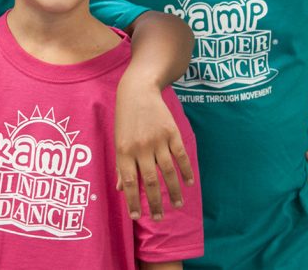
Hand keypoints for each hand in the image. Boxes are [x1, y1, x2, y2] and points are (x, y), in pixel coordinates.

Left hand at [114, 79, 193, 219]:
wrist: (138, 90)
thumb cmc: (125, 118)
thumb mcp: (118, 141)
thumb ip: (120, 165)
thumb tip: (120, 189)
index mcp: (123, 151)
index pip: (128, 182)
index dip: (133, 201)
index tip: (136, 217)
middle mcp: (140, 147)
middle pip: (150, 181)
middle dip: (154, 202)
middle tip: (159, 218)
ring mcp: (157, 140)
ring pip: (168, 172)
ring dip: (173, 191)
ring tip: (177, 205)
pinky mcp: (172, 132)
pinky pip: (181, 156)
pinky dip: (186, 171)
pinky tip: (189, 183)